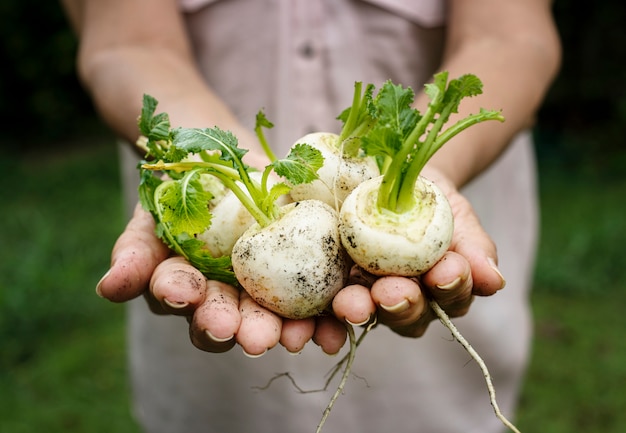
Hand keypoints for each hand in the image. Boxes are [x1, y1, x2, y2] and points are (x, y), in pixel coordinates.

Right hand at [96, 203, 347, 355]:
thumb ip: (134, 254)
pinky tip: (342, 317)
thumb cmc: (181, 193)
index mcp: (199, 296)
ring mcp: (276, 286)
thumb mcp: (152, 216)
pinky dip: (334, 308)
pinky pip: (325, 292)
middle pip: (244, 324)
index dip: (195, 309)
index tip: (190, 299)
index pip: (196, 312)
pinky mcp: (312, 266)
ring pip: (286, 316)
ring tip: (302, 335)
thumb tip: (109, 289)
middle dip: (250, 331)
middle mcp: (237, 300)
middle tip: (256, 338)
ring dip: (295, 329)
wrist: (225, 161)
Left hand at [332, 167, 505, 336]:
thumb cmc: (431, 198)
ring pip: (370, 314)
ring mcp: (371, 297)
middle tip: (391, 292)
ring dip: (360, 311)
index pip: (452, 296)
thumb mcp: (457, 213)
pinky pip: (329, 307)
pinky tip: (316, 324)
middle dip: (402, 305)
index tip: (445, 271)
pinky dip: (322, 320)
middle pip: (410, 316)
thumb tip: (495, 281)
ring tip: (352, 304)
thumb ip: (474, 247)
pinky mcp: (336, 288)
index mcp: (443, 288)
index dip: (450, 287)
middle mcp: (409, 301)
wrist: (390, 179)